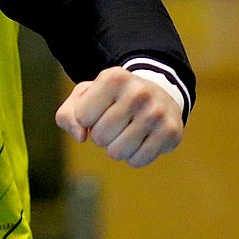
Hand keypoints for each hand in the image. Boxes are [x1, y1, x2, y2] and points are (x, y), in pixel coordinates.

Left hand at [55, 67, 184, 166]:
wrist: (158, 95)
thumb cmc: (112, 99)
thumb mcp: (86, 97)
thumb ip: (68, 115)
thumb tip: (80, 136)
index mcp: (114, 77)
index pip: (82, 117)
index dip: (87, 119)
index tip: (100, 109)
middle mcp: (138, 92)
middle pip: (100, 137)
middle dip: (102, 135)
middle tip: (115, 122)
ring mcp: (157, 112)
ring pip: (117, 152)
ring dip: (116, 148)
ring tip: (127, 131)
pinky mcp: (171, 132)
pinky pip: (137, 161)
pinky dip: (133, 156)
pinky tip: (141, 140)